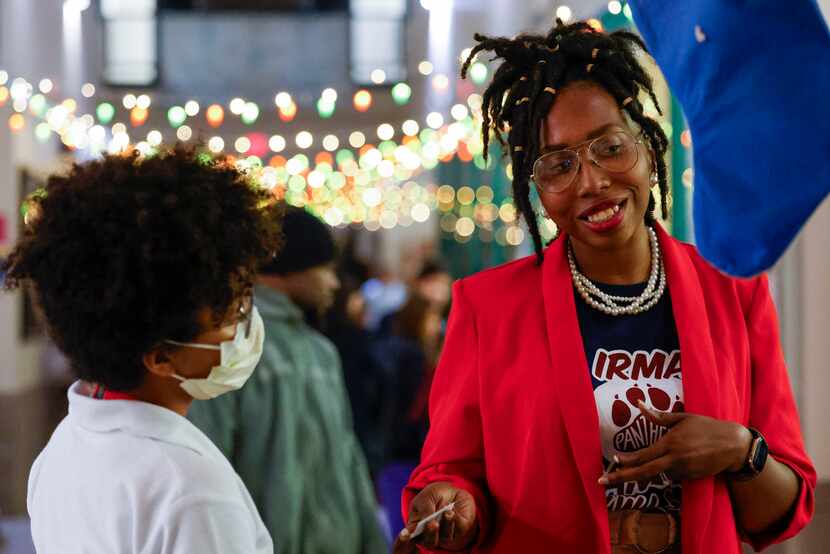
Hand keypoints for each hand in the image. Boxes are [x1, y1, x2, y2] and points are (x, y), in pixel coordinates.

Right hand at [392, 482, 477, 552]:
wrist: (452, 491)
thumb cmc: (435, 495)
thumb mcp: (427, 496)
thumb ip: (425, 508)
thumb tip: (428, 521)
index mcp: (415, 527)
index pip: (408, 538)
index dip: (405, 538)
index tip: (405, 534)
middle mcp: (429, 535)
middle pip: (428, 542)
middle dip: (430, 533)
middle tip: (432, 523)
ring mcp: (444, 535)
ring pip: (444, 538)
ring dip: (446, 524)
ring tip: (447, 513)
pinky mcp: (459, 532)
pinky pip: (458, 530)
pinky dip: (455, 520)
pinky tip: (453, 512)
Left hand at [599, 400, 752, 485]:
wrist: (734, 445)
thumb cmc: (707, 427)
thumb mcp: (682, 418)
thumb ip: (657, 415)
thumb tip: (637, 403)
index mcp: (669, 443)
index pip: (642, 456)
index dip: (625, 461)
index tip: (612, 462)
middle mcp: (674, 459)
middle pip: (642, 473)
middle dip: (620, 478)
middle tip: (601, 482)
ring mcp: (682, 471)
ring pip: (659, 474)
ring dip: (658, 467)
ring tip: (681, 452)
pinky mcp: (690, 478)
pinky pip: (673, 475)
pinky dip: (672, 469)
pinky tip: (688, 456)